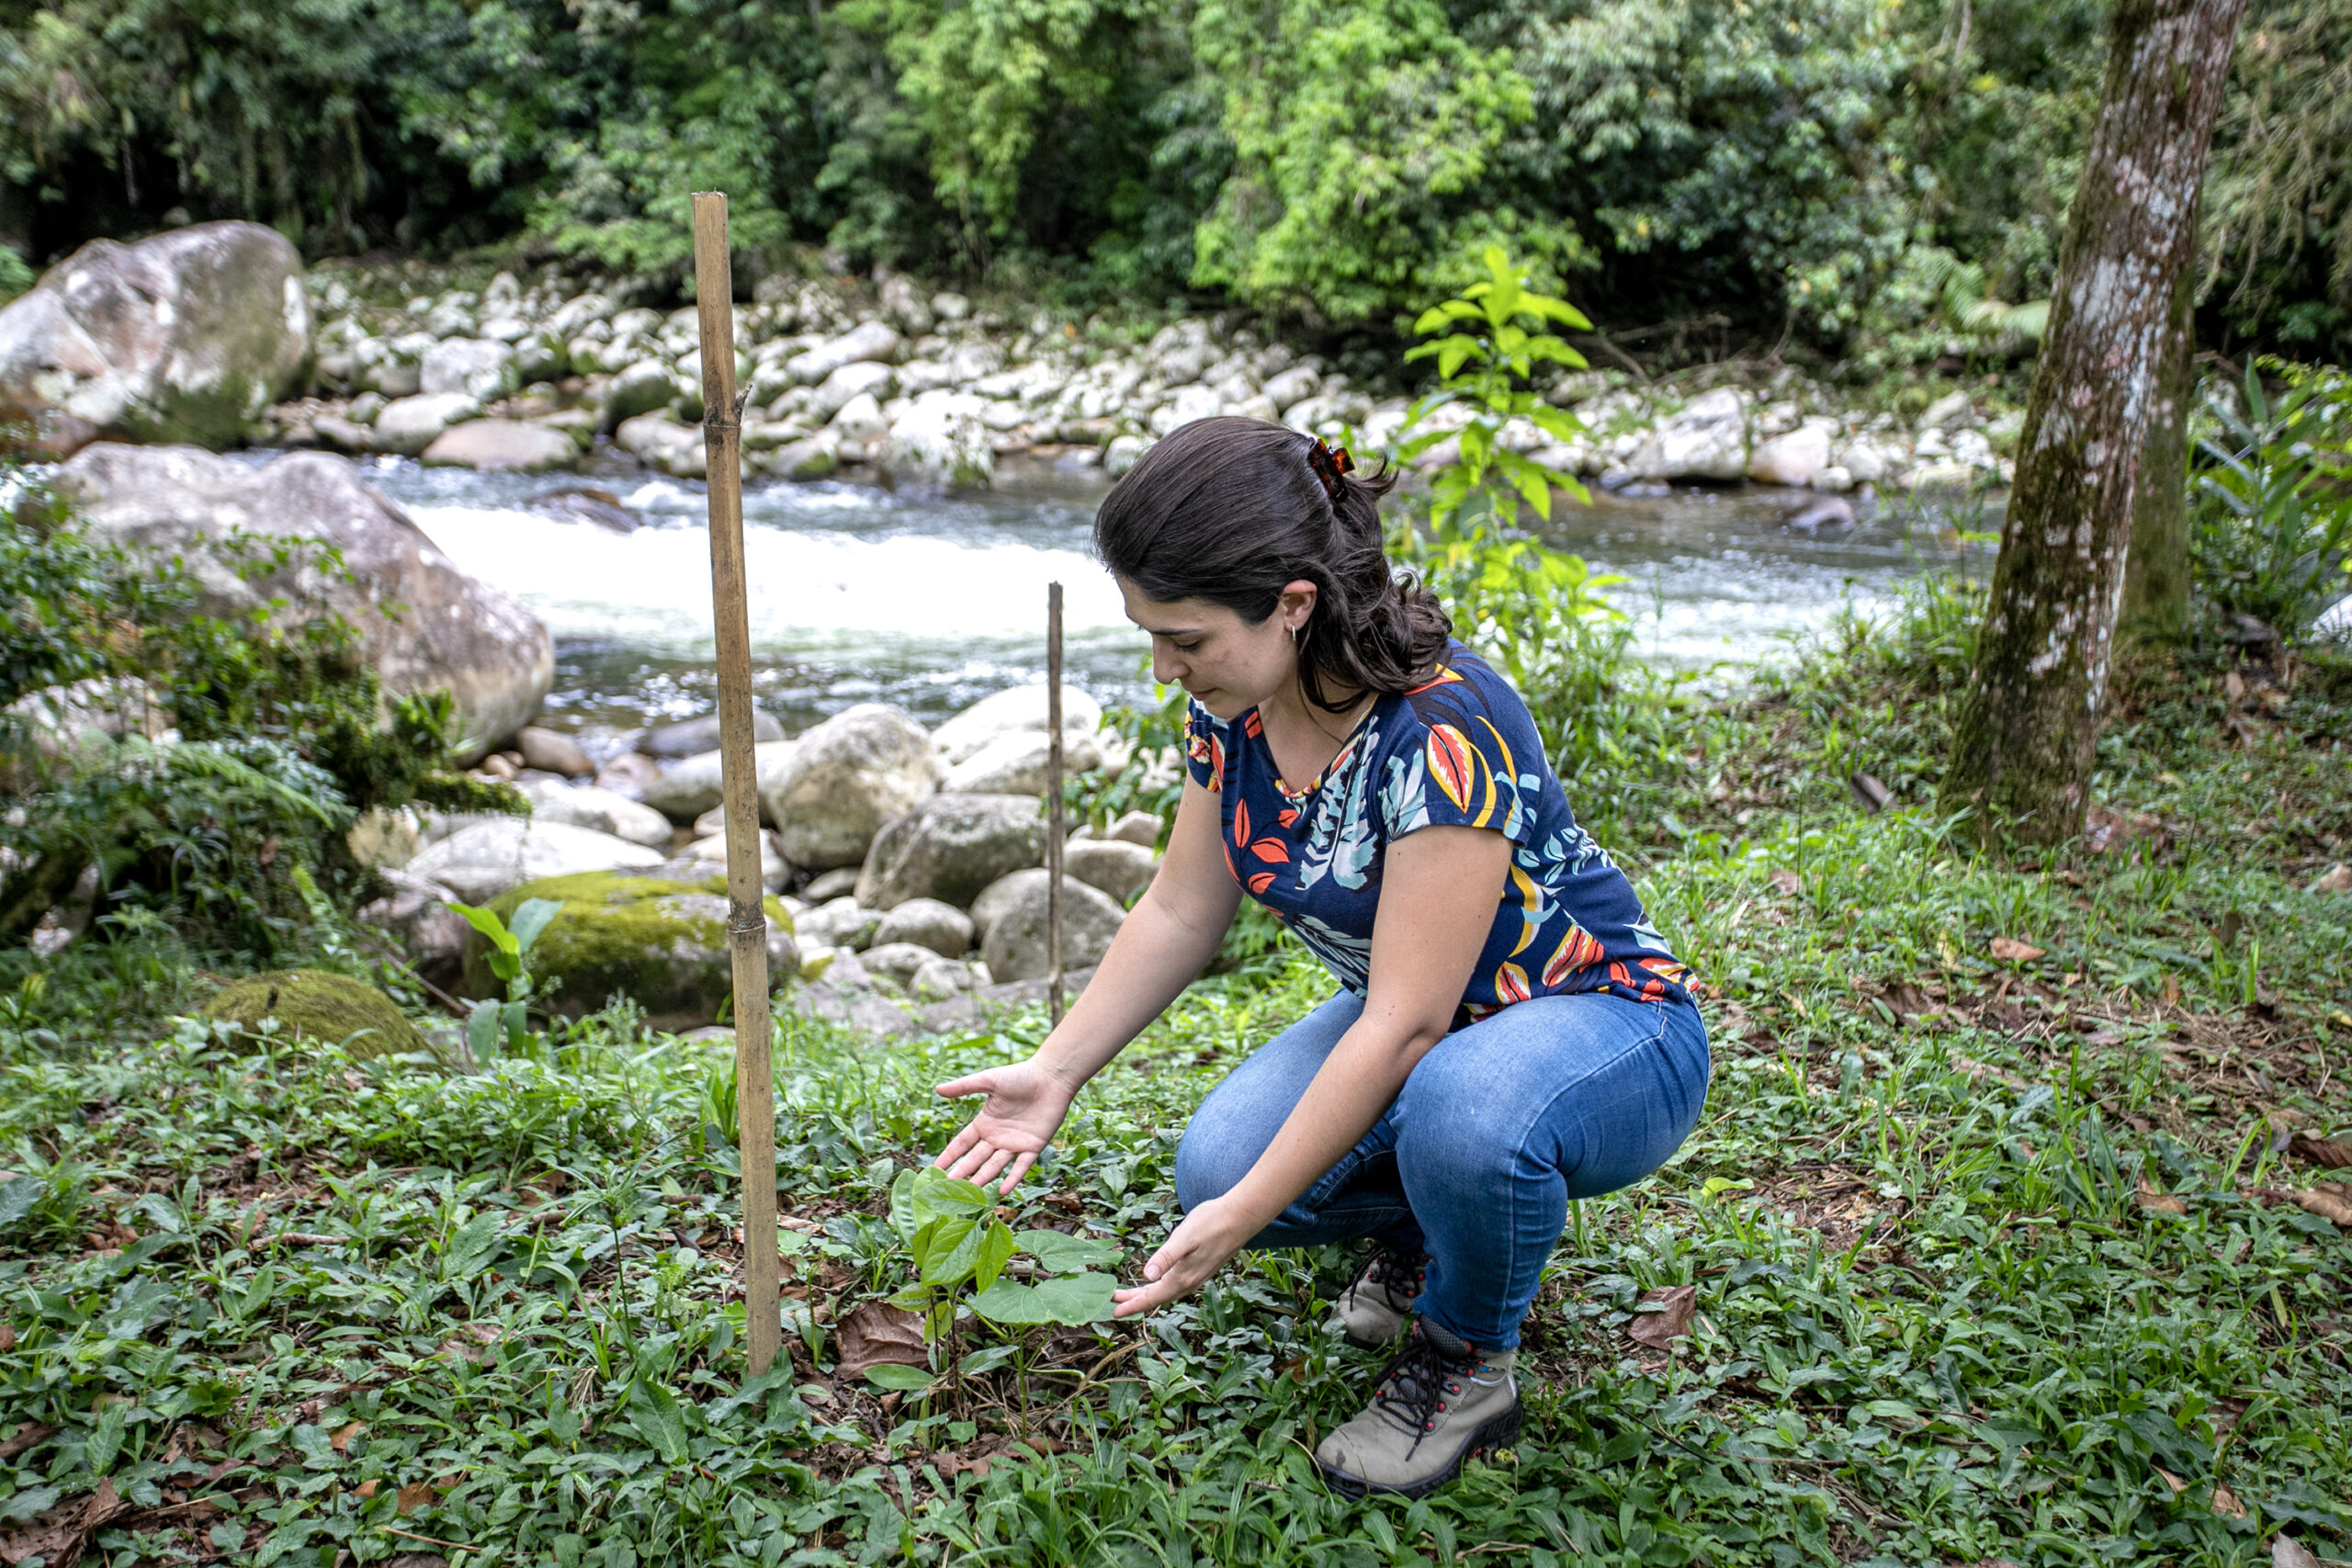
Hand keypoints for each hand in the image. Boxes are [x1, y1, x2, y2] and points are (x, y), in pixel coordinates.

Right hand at [933, 1058, 1077, 1193]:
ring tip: (970, 1193)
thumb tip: (937, 1089)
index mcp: (985, 1123)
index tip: (934, 1170)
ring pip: (995, 1166)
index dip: (949, 1156)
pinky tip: (1002, 1191)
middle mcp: (997, 1137)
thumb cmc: (1020, 1076)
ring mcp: (1015, 1143)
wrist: (1051, 1078)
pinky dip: (1013, 1178)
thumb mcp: (989, 1080)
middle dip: (962, 1172)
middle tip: (947, 1187)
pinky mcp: (1033, 1146)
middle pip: (976, 1159)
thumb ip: (964, 1086)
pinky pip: (1021, 1166)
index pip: (962, 1143)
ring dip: (983, 1178)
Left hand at [1112, 1195, 1255, 1317]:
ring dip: (1146, 1294)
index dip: (1132, 1305)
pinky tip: (1157, 1281)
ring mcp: (1196, 1276)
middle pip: (1157, 1297)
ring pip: (1166, 1292)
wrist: (1241, 1217)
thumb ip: (1165, 1258)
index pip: (1152, 1297)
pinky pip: (1174, 1285)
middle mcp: (1189, 1282)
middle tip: (1113, 1300)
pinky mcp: (1200, 1268)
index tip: (1114, 1312)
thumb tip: (1146, 1276)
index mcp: (1182, 1277)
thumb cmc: (1212, 1223)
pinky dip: (1160, 1287)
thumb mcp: (1184, 1237)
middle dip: (1134, 1300)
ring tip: (1129, 1294)